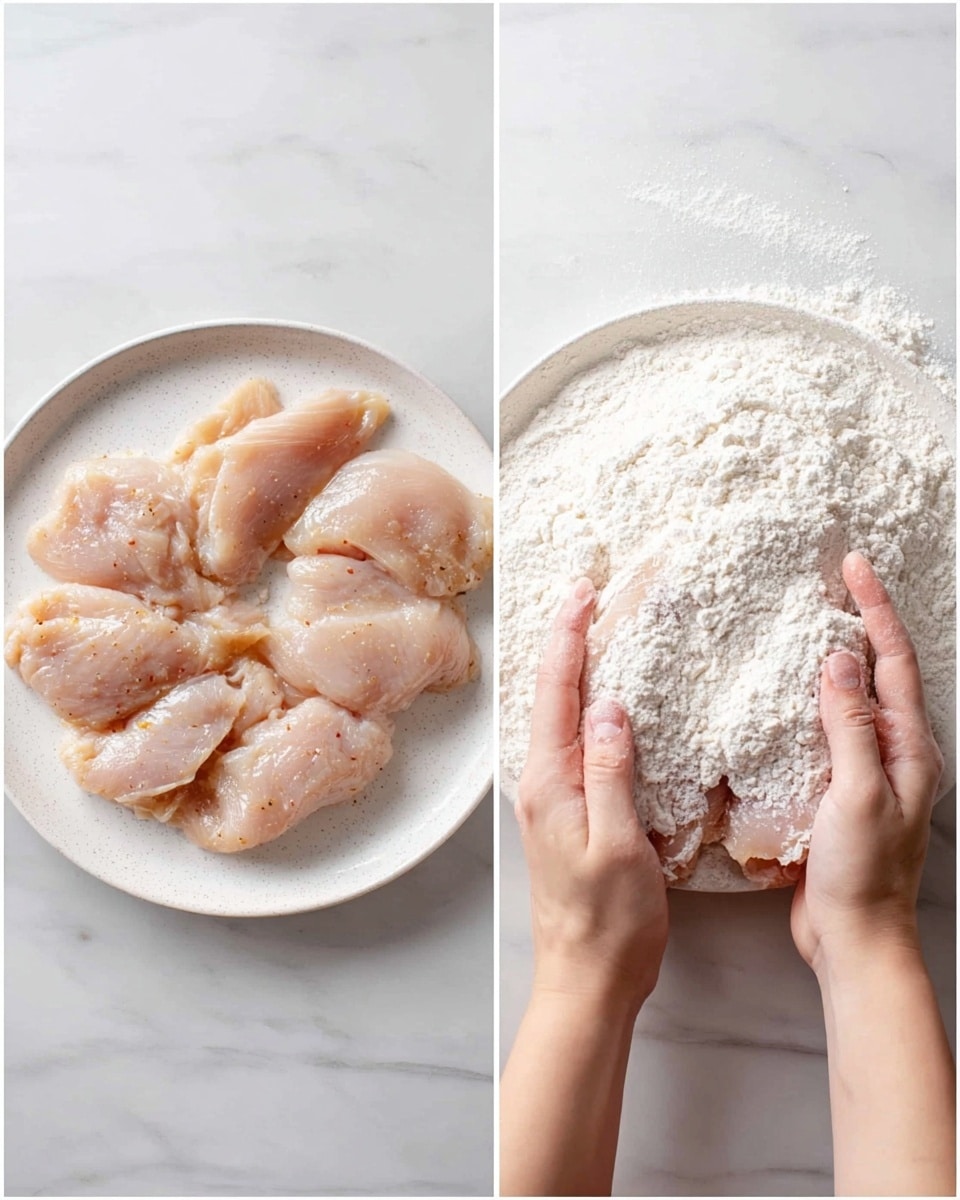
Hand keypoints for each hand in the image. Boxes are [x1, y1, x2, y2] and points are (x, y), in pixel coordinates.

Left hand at [516, 578, 668, 1014]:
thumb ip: (610, 773)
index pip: (558, 694)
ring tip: (589, 632)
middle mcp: (541, 785)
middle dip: (565, 642)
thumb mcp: (619, 844)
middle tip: (583, 595)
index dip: (569, 639)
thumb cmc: (609, 922)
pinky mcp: (563, 815)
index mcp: (551, 784)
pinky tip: (598, 705)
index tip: (581, 594)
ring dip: (572, 672)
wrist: (586, 980)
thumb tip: (607, 707)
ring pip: (557, 719)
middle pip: (550, 697)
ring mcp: (549, 800)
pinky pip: (569, 746)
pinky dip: (581, 711)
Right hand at [791, 552, 943, 975]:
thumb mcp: (858, 793)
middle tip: (837, 581)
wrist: (853, 938)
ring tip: (814, 621)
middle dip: (864, 621)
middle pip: (881, 671)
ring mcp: (869, 771)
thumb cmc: (862, 874)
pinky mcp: (840, 789)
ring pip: (855, 698)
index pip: (893, 662)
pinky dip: (814, 700)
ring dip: (839, 657)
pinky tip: (791, 696)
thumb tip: (839, 660)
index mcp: (910, 749)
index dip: (875, 610)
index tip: (854, 568)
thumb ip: (850, 726)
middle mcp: (896, 753)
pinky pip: (830, 730)